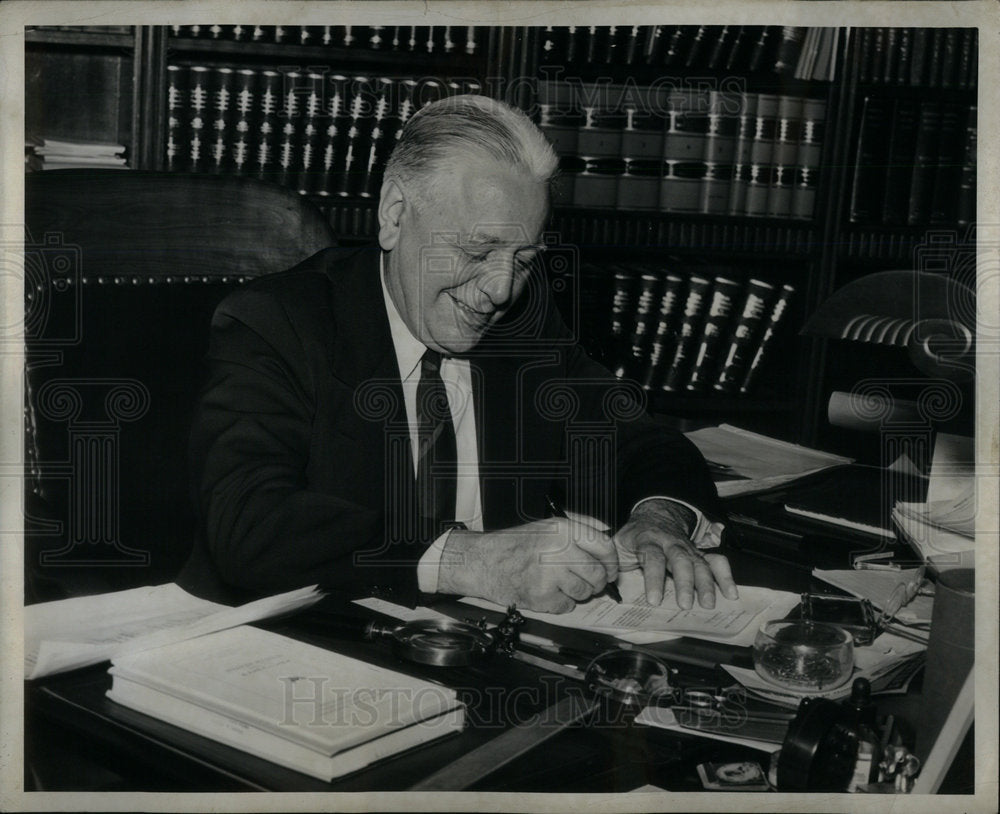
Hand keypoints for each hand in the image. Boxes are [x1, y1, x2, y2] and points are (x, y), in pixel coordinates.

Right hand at [436, 515, 617, 612]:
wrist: (485, 561)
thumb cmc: (516, 545)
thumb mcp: (548, 526)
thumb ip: (579, 528)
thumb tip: (607, 535)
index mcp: (563, 530)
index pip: (604, 546)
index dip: (612, 562)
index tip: (610, 570)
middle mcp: (560, 550)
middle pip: (598, 573)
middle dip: (598, 582)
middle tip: (589, 583)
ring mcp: (551, 574)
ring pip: (585, 592)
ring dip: (579, 593)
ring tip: (561, 584)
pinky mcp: (542, 596)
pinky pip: (568, 606)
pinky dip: (561, 603)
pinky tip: (548, 592)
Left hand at [615, 499, 737, 609]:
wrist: (654, 516)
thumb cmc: (634, 538)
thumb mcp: (617, 545)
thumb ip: (612, 562)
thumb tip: (604, 582)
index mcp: (648, 540)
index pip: (652, 558)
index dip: (654, 579)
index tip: (654, 600)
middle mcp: (671, 543)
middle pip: (681, 560)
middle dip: (685, 583)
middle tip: (686, 605)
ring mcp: (687, 548)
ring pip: (700, 562)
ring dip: (706, 583)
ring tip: (708, 604)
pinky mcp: (700, 553)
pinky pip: (716, 561)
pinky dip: (725, 576)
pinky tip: (731, 593)